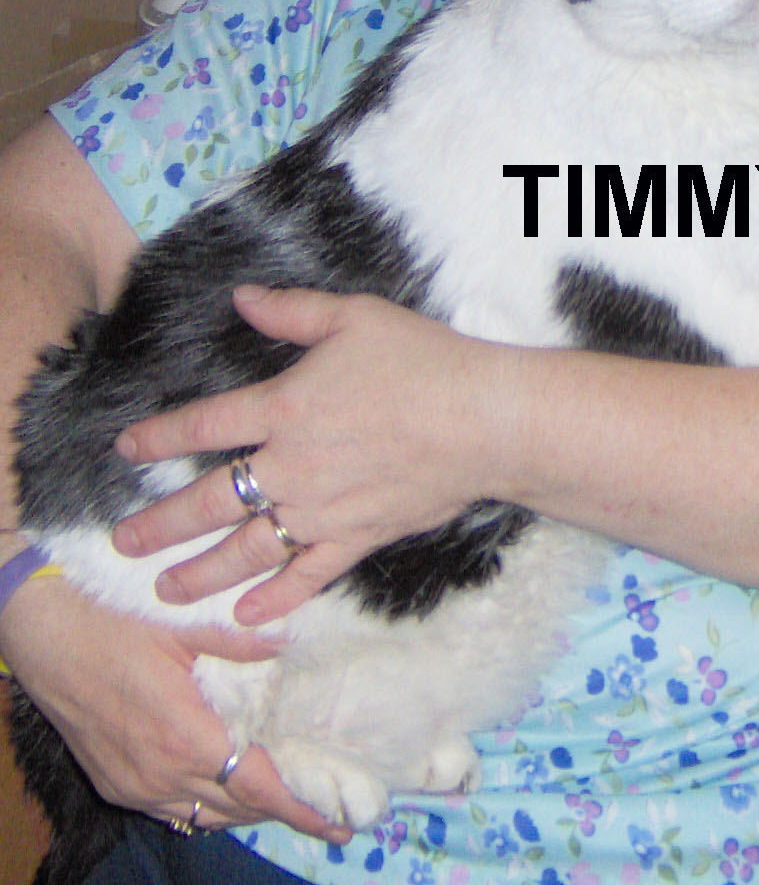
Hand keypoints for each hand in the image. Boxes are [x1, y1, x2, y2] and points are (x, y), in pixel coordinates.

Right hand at [0, 573, 348, 841]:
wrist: (44, 635)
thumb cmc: (115, 624)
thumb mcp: (184, 625)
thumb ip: (240, 642)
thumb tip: (291, 643)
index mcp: (185, 738)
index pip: (254, 787)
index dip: (297, 806)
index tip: (335, 822)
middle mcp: (159, 775)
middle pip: (234, 807)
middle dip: (281, 813)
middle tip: (326, 814)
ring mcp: (133, 785)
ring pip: (202, 814)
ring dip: (244, 810)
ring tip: (285, 803)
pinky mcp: (115, 782)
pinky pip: (172, 808)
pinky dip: (206, 804)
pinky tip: (226, 789)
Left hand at [112, 286, 511, 624]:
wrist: (484, 420)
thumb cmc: (423, 360)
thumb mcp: (356, 317)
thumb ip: (293, 311)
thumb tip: (241, 298)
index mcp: (284, 407)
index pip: (202, 426)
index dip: (156, 436)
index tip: (124, 448)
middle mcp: (291, 465)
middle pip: (207, 502)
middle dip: (158, 526)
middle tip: (121, 542)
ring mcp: (322, 509)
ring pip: (245, 550)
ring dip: (200, 573)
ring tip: (165, 590)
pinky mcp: (358, 537)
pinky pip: (306, 576)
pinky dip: (274, 599)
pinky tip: (246, 614)